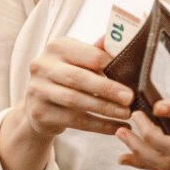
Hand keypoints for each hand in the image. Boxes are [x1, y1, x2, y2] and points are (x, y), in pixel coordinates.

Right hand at [17, 36, 133, 139]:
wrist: (39, 103)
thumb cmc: (67, 76)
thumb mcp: (78, 60)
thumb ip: (98, 53)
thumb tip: (124, 42)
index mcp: (57, 47)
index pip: (89, 55)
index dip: (111, 66)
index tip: (131, 76)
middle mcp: (43, 66)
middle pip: (79, 77)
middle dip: (107, 89)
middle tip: (129, 98)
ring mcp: (38, 90)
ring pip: (75, 100)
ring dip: (105, 108)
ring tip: (126, 113)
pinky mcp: (40, 113)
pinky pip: (74, 121)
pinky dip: (98, 125)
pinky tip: (115, 127)